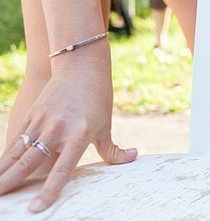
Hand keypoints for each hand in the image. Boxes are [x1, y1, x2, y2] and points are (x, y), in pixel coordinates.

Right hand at [0, 65, 136, 212]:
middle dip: (11, 183)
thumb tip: (132, 157)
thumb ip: (112, 148)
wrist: (81, 66)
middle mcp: (57, 130)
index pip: (62, 169)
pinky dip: (5, 156)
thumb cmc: (98, 97)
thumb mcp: (106, 123)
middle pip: (29, 162)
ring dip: (2, 171)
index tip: (37, 207)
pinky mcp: (31, 115)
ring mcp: (41, 122)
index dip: (49, 190)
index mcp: (79, 135)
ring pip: (16, 152)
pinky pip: (15, 141)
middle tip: (0, 202)